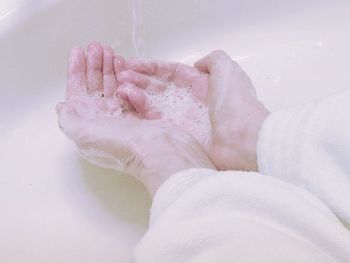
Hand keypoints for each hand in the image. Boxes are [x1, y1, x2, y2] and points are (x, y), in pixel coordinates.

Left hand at [56, 43, 213, 195]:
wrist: (159, 152)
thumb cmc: (122, 144)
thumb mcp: (85, 134)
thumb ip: (70, 119)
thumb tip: (62, 106)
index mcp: (90, 124)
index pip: (79, 93)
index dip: (77, 71)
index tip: (79, 51)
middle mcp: (105, 120)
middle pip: (97, 87)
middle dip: (95, 65)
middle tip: (97, 46)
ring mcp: (125, 116)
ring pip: (115, 86)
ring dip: (111, 68)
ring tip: (112, 51)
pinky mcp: (142, 113)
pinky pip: (132, 91)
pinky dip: (128, 77)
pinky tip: (126, 66)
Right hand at [122, 52, 268, 170]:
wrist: (242, 141)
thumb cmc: (236, 103)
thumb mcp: (227, 70)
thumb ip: (213, 60)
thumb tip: (198, 64)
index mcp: (204, 85)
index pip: (173, 73)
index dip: (154, 68)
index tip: (133, 64)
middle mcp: (192, 102)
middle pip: (161, 87)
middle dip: (141, 80)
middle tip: (121, 75)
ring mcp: (184, 119)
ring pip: (155, 103)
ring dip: (137, 93)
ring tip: (120, 87)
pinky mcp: (178, 135)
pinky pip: (156, 120)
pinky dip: (141, 110)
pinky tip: (128, 101)